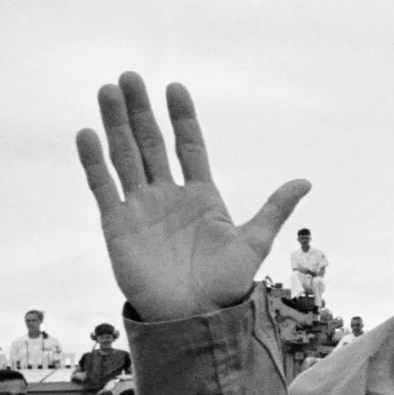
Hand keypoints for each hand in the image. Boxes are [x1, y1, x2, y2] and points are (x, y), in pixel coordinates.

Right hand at [76, 72, 310, 320]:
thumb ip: (274, 209)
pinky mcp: (117, 225)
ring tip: (108, 90)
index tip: (174, 87)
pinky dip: (94, 161)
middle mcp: (168, 196)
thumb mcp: (254, 242)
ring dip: (115, 125)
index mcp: (202, 195)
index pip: (189, 146)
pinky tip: (87, 133)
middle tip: (130, 76)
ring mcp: (141, 208)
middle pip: (152, 143)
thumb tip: (305, 180)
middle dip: (141, 111)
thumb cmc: (226, 284)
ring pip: (124, 157)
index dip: (182, 117)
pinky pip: (103, 187)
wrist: (193, 318)